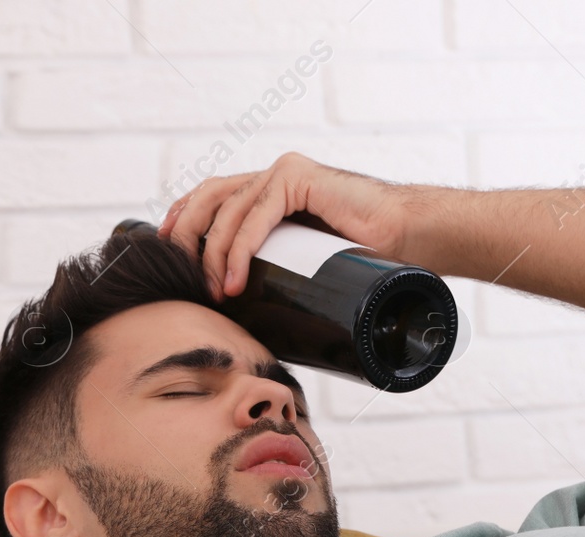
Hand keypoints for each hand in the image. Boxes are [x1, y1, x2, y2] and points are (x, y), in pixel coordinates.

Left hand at [158, 151, 409, 301]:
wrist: (415, 239)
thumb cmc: (374, 257)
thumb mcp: (315, 265)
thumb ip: (286, 271)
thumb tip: (260, 315)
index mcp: (274, 193)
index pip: (214, 198)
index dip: (184, 220)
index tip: (168, 254)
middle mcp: (274, 177)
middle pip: (210, 197)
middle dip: (185, 235)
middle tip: (178, 275)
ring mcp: (285, 173)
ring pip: (228, 207)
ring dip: (211, 252)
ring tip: (211, 289)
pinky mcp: (298, 177)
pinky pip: (256, 213)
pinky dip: (238, 247)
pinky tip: (232, 277)